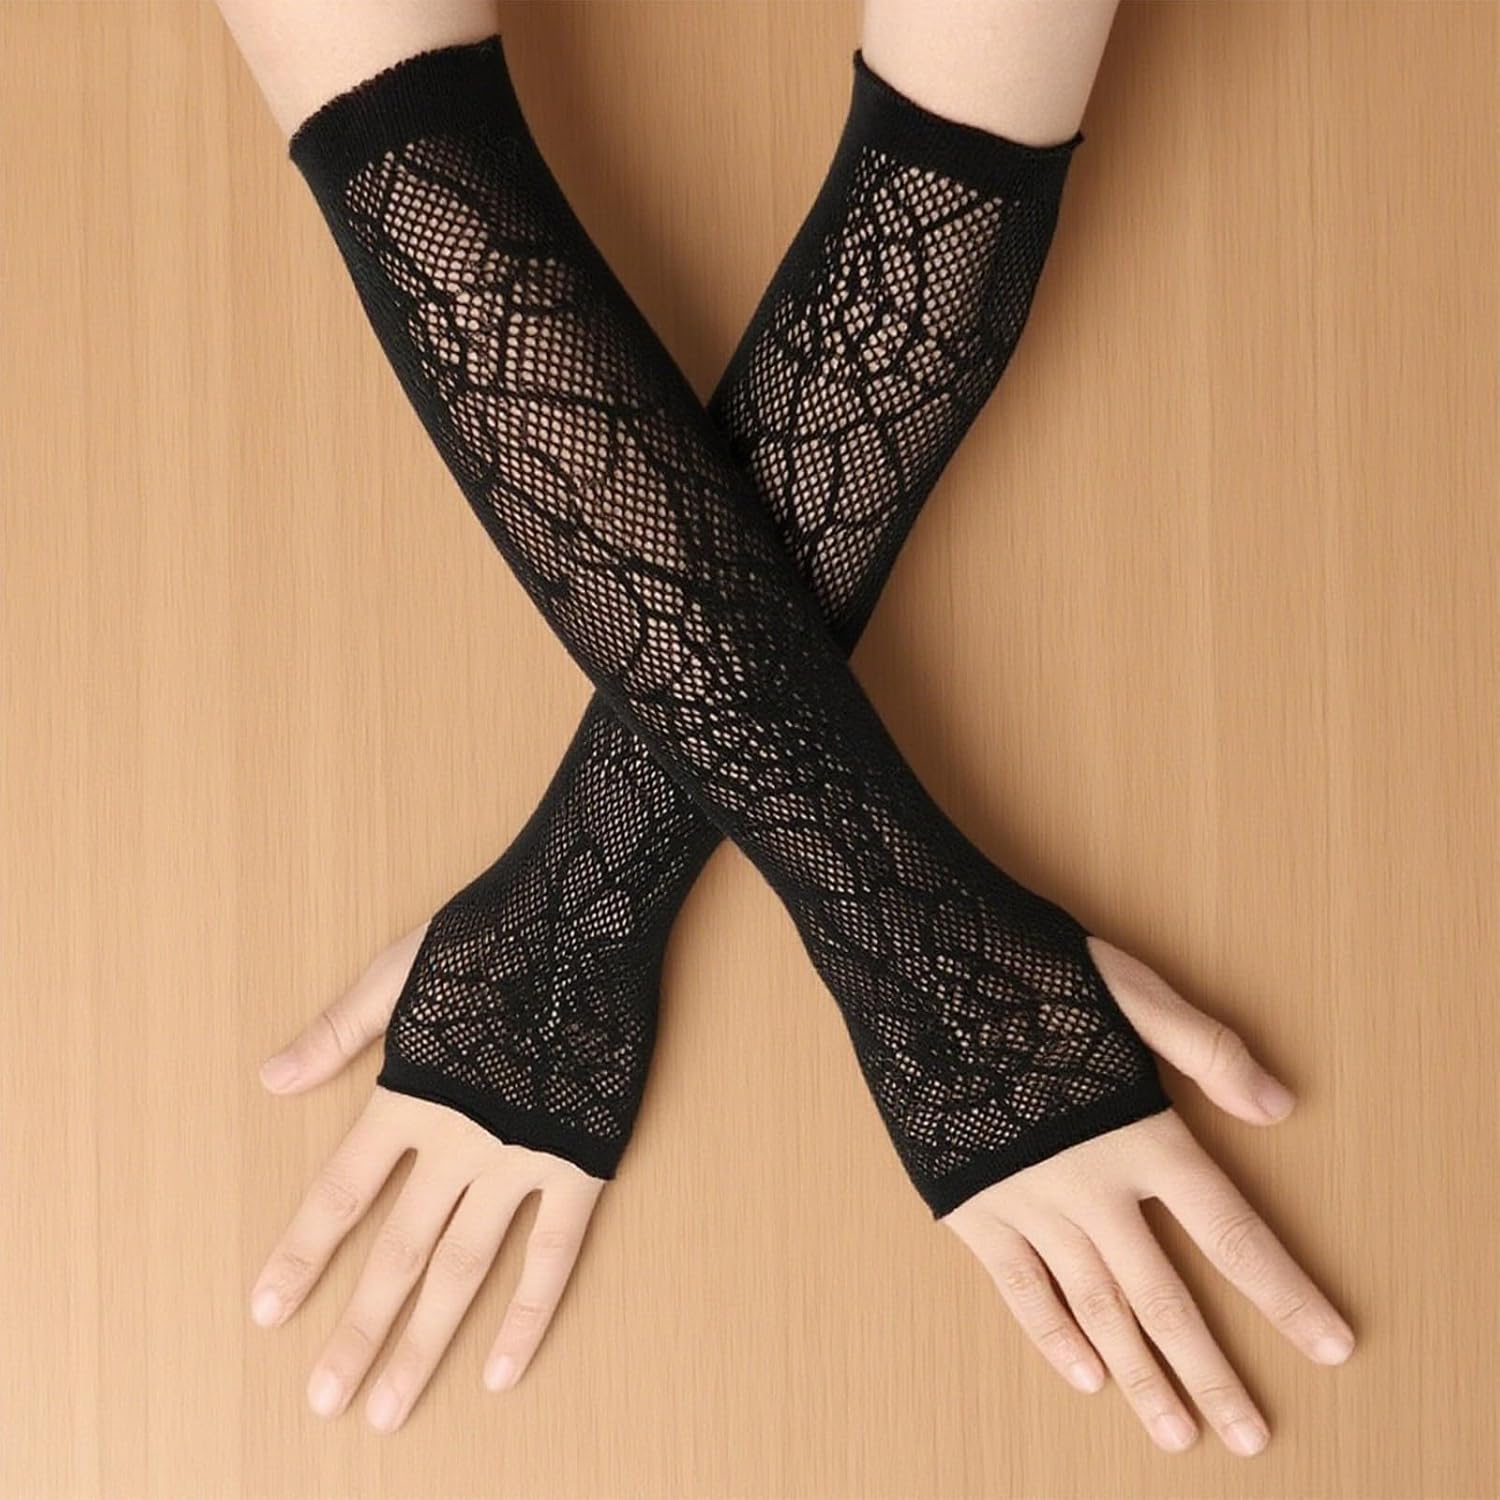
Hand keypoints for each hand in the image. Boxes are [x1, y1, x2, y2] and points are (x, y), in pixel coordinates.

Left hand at [249, 926, 604, 1431]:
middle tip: (327, 1400)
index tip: (268, 1312)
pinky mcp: (582, 1159)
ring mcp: (522, 1157)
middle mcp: (459, 1142)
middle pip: (399, 1254)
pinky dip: (528, 1314)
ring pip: (466, 1269)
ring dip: (423, 1342)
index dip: (303, 1255)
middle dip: (358, 1331)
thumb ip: (337, 1033)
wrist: (586, 913)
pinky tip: (501, 1368)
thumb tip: (270, 1080)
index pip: (342, 1195)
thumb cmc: (493, 933)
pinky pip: (554, 1253)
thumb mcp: (397, 970)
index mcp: (410, 1096)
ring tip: (390, 1409)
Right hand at [944, 939, 1354, 1457]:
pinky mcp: (972, 1206)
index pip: (1230, 1232)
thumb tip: (1280, 1107)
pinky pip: (1020, 1288)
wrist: (918, 970)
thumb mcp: (1129, 989)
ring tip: (1178, 1433)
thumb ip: (1206, 1049)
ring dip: (1141, 1376)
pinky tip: (1087, 1375)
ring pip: (1096, 1308)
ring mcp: (1026, 1202)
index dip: (1284, 1293)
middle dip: (1211, 1373)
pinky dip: (1054, 1336)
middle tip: (1250, 1438)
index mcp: (1139, 1132)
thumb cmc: (1026, 972)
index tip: (1330, 1346)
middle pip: (1164, 1297)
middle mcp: (1089, 1184)